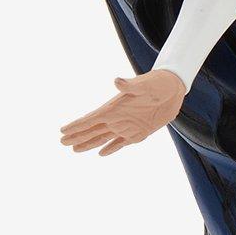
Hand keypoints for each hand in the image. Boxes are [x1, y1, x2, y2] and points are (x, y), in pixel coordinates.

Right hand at [60, 70, 185, 156]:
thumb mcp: (144, 85)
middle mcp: (118, 118)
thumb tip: (116, 81)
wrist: (173, 87)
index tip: (62, 131)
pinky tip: (101, 154)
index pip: (91, 119)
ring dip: (89, 144)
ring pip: (103, 138)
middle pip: (93, 130)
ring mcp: (127, 126)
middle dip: (77, 136)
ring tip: (75, 149)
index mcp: (115, 108)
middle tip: (62, 142)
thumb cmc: (158, 83)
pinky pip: (121, 143)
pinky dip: (111, 148)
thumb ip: (130, 86)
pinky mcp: (139, 132)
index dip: (77, 125)